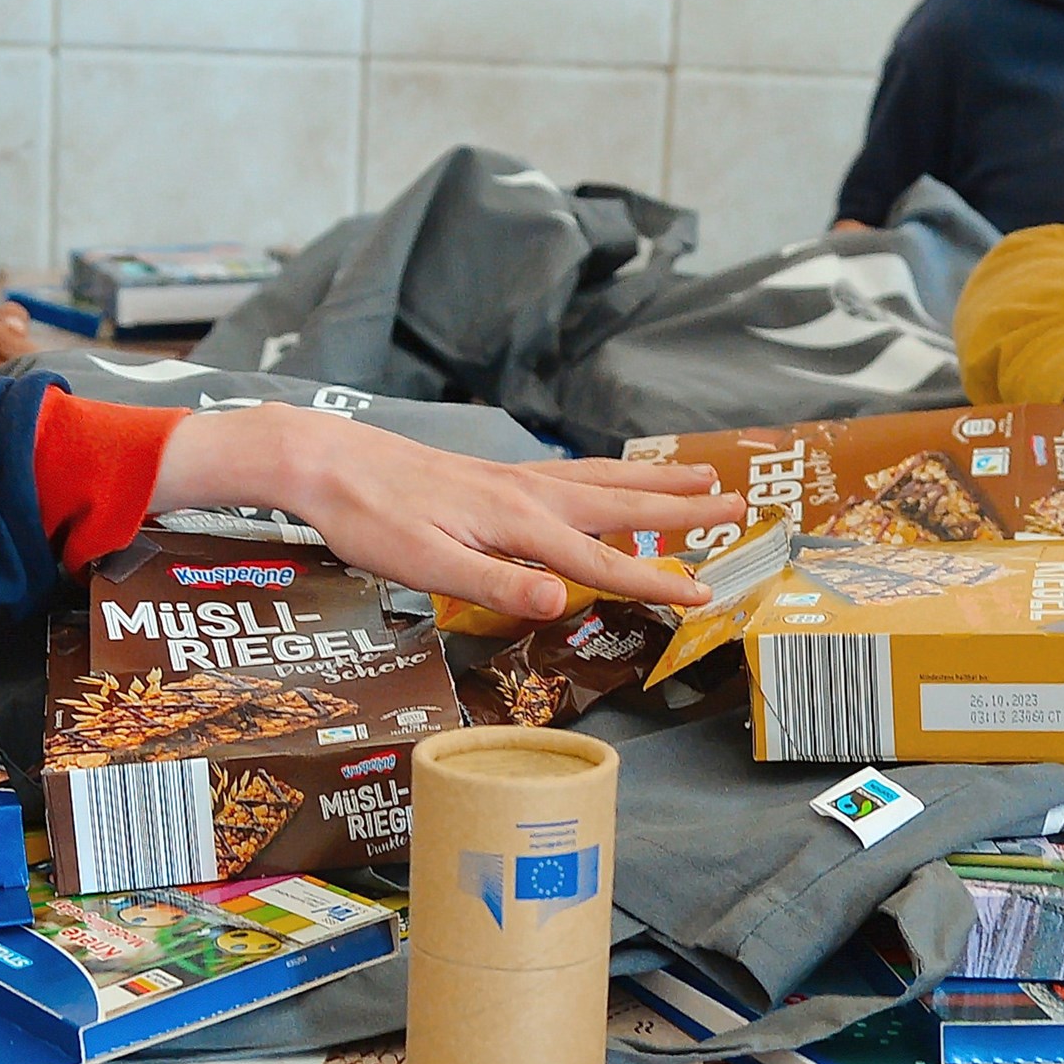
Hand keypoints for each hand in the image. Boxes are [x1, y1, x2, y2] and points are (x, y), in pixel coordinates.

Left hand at [152, 409, 744, 622]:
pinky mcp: (494, 474)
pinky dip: (611, 474)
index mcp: (517, 523)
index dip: (656, 581)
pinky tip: (615, 478)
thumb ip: (498, 585)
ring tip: (703, 475)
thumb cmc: (369, 519)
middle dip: (681, 509)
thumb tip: (561, 600)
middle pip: (620, 505)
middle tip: (740, 503)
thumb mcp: (426, 565)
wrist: (324, 462)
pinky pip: (574, 472)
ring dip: (655, 482)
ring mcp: (513, 479)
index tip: (706, 593)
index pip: (602, 561)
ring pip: (602, 480)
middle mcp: (527, 495)